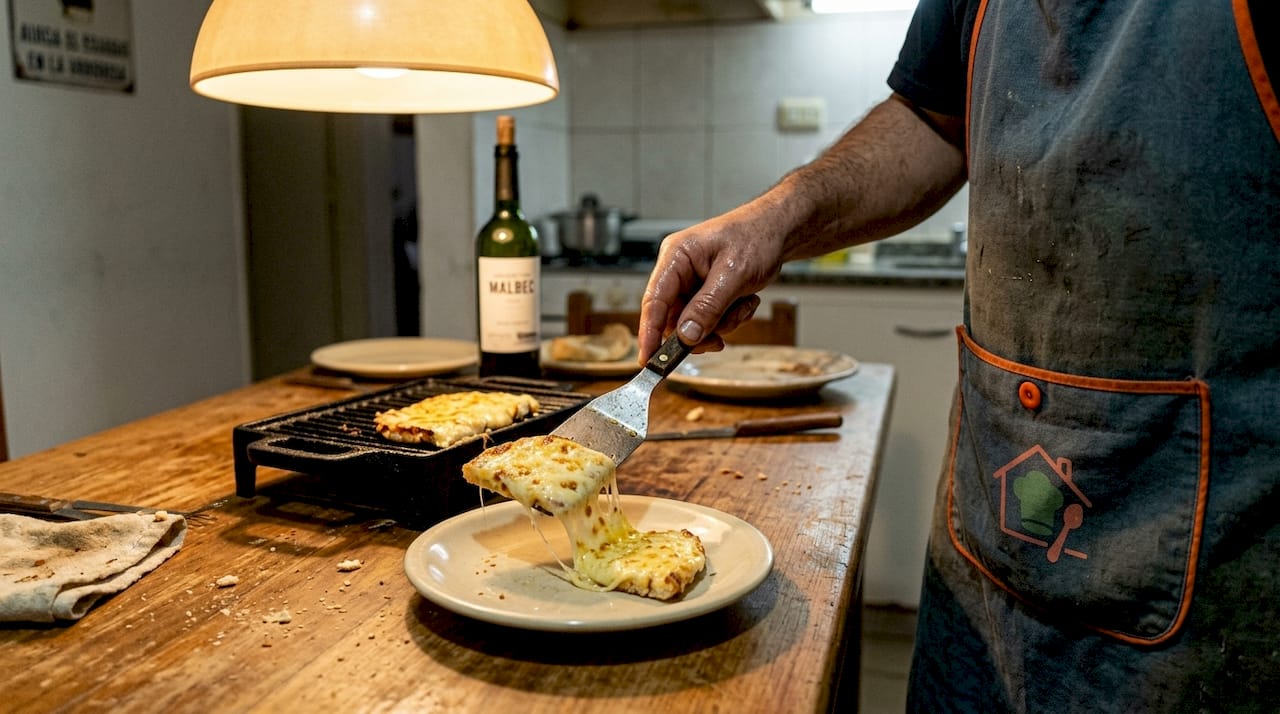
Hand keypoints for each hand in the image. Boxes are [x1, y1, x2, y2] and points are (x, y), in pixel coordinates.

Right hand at [637, 203, 787, 360]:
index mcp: (675, 257)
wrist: (779, 231)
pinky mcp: (706, 293)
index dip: (648, 333)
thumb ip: (708, 306)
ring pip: (695, 324)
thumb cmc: (756, 238)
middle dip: (700, 332)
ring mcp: (692, 283)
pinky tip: (746, 302)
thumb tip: (685, 336)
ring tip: (743, 305)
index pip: (654, 301)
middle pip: (674, 318)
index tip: (648, 361)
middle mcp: (679, 272)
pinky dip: (730, 318)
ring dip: (722, 323)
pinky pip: (710, 320)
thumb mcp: (734, 274)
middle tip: (719, 340)